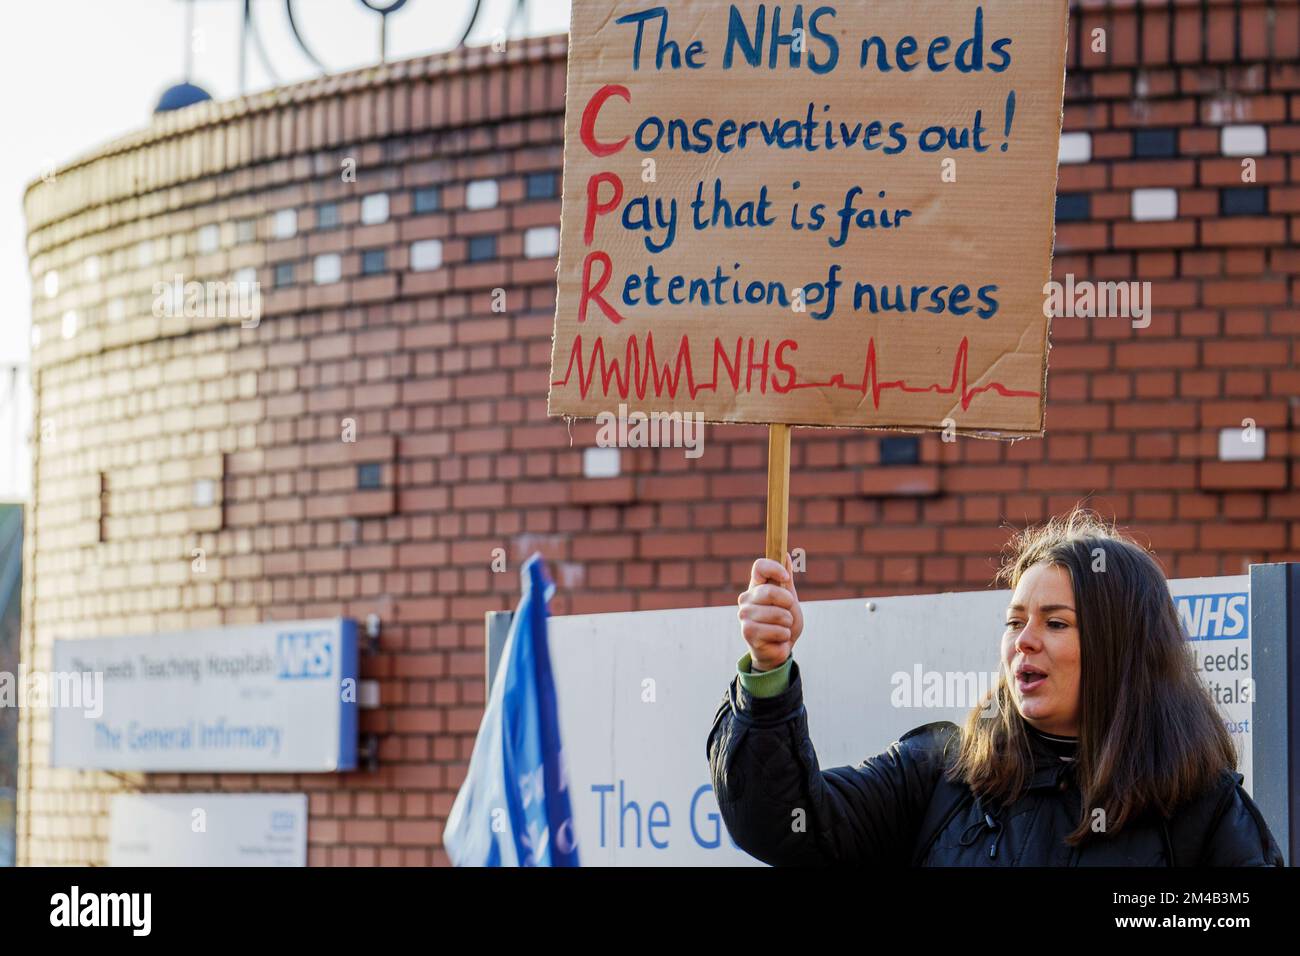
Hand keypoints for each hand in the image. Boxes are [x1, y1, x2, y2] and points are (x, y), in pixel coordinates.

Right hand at [737, 553, 803, 670]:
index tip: (785, 578)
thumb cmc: (783, 622)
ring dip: (787, 624)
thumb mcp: (789, 599)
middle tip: (787, 614)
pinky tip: (776, 639)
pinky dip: (784, 636)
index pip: (759, 567)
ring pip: (778, 614)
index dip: (774, 569)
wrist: (779, 648)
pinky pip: (777, 630)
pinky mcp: (748, 632)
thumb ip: (786, 579)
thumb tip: (787, 555)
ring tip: (781, 628)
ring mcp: (745, 615)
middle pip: (771, 591)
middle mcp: (746, 598)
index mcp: (756, 586)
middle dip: (788, 605)